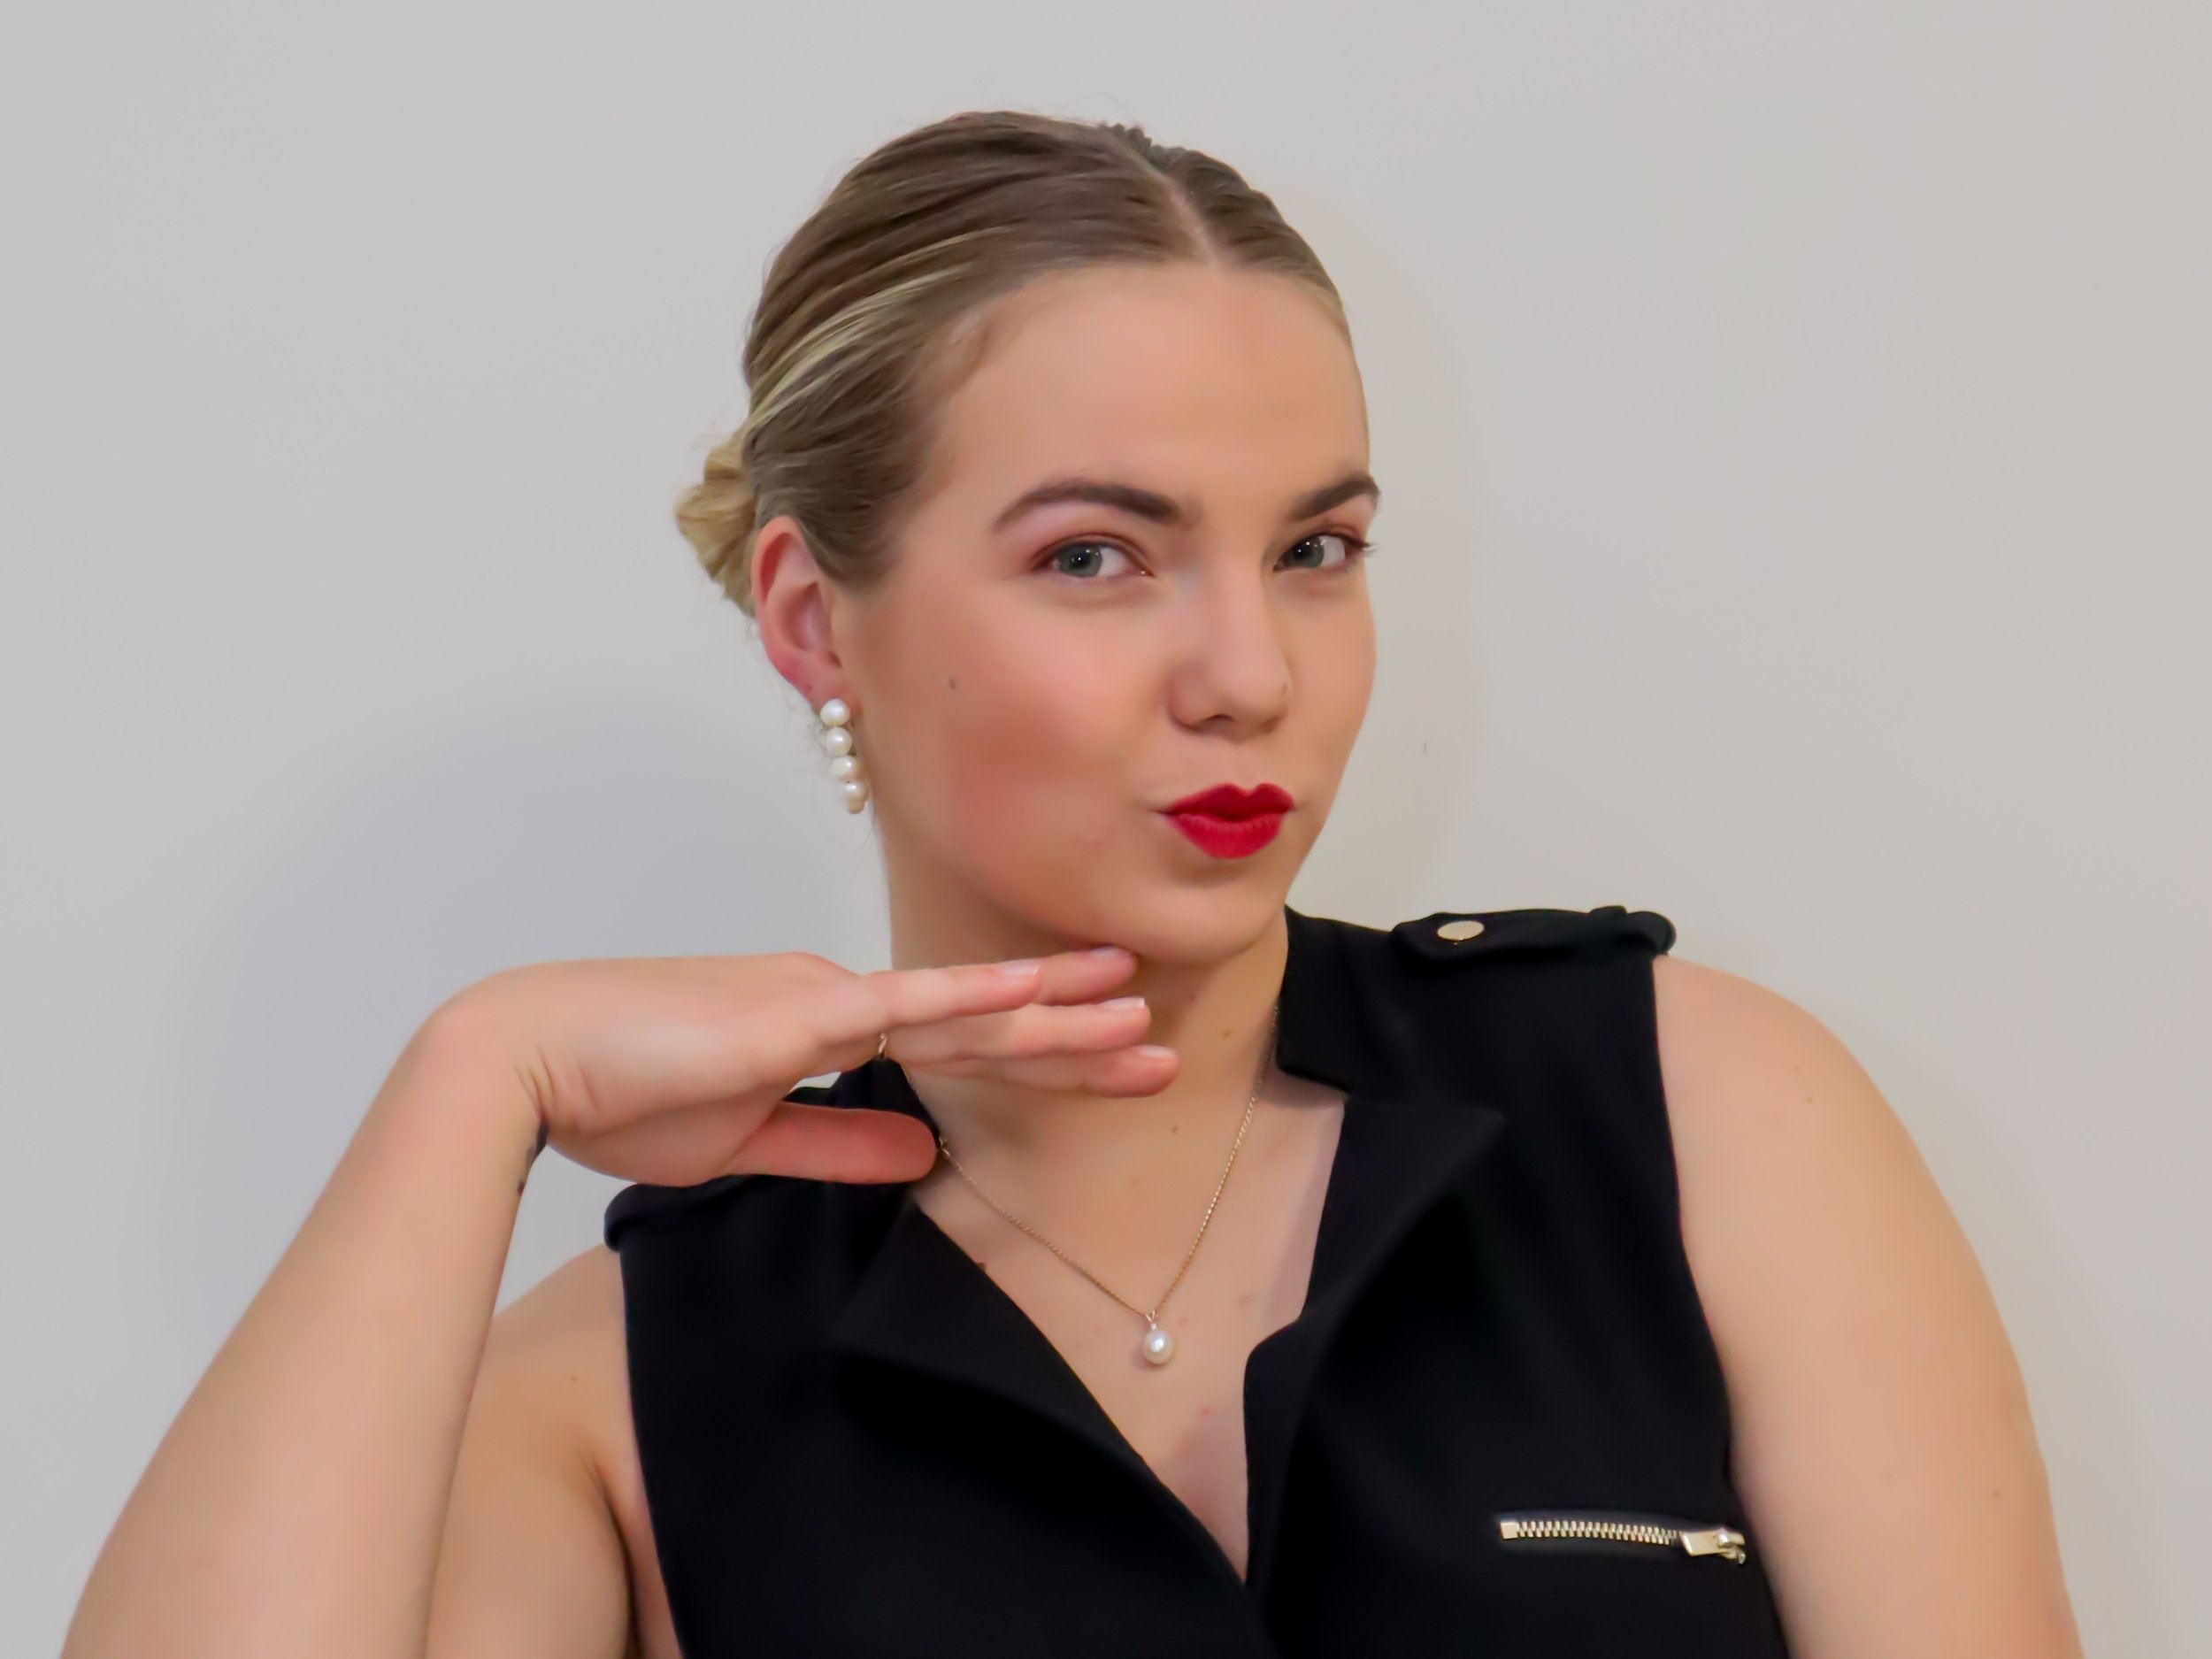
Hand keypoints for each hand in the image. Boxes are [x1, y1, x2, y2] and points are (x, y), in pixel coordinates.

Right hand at [432, 946, 1170, 1186]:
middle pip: (980, 1025)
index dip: (1037, 1055)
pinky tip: (1036, 994)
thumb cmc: (618, 1093)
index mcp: (825, 1024)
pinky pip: (905, 1005)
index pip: (954, 1046)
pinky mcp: (799, 1013)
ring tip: (1139, 1015)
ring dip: (1054, 1019)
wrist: (529, 1060)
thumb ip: (839, 1145)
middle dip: (1074, 1038)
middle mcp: (838, 998)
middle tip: (1158, 1043)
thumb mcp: (748, 1139)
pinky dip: (975, 999)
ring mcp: (824, 999)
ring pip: (964, 1014)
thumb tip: (925, 1156)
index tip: (1108, 1062)